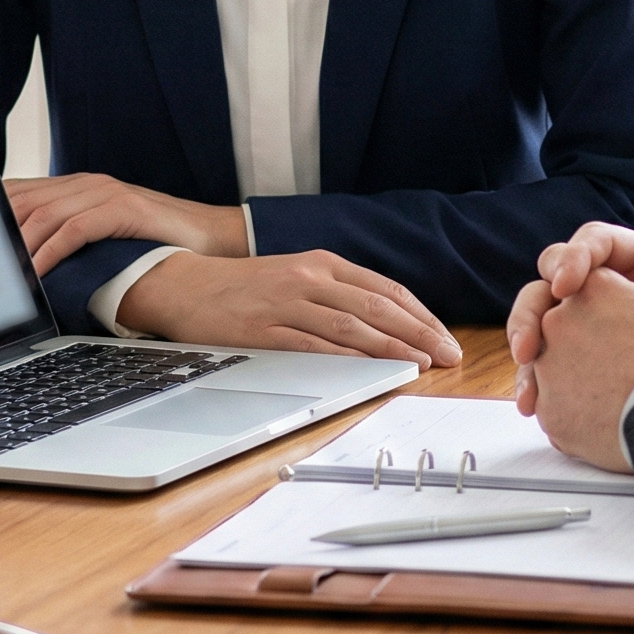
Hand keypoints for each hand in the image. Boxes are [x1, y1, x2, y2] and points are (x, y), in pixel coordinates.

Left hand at [5, 173, 249, 277]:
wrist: (212, 236)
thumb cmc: (157, 242)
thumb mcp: (105, 237)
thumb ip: (69, 239)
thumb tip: (23, 268)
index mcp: (76, 187)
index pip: (16, 193)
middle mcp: (86, 183)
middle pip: (21, 202)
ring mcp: (105, 192)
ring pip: (42, 216)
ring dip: (17, 249)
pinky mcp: (123, 207)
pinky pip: (74, 228)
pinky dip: (48, 253)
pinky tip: (36, 274)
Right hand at [116, 250, 460, 367]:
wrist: (184, 286)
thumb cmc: (245, 286)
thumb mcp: (298, 276)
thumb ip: (338, 294)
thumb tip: (386, 323)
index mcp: (323, 264)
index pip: (386, 290)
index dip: (421, 316)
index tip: (445, 337)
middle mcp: (310, 279)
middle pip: (378, 307)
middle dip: (420, 333)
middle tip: (448, 355)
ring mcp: (287, 304)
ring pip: (352, 327)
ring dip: (392, 347)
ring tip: (421, 364)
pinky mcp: (264, 331)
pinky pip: (313, 346)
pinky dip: (346, 359)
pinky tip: (370, 369)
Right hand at [507, 212, 633, 413]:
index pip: (594, 244)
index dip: (573, 260)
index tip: (567, 284)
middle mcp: (614, 287)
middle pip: (554, 283)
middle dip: (534, 310)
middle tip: (530, 341)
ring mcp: (601, 325)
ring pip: (547, 326)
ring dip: (529, 352)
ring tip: (528, 384)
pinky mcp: (596, 361)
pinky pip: (559, 364)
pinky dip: (542, 382)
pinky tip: (536, 404)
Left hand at [519, 268, 633, 470]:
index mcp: (593, 286)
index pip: (573, 276)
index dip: (577, 286)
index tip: (580, 303)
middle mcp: (561, 321)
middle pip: (549, 322)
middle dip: (554, 333)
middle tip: (575, 355)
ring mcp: (550, 368)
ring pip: (545, 366)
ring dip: (561, 375)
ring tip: (594, 395)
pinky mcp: (549, 412)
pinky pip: (548, 405)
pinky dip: (565, 410)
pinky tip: (593, 419)